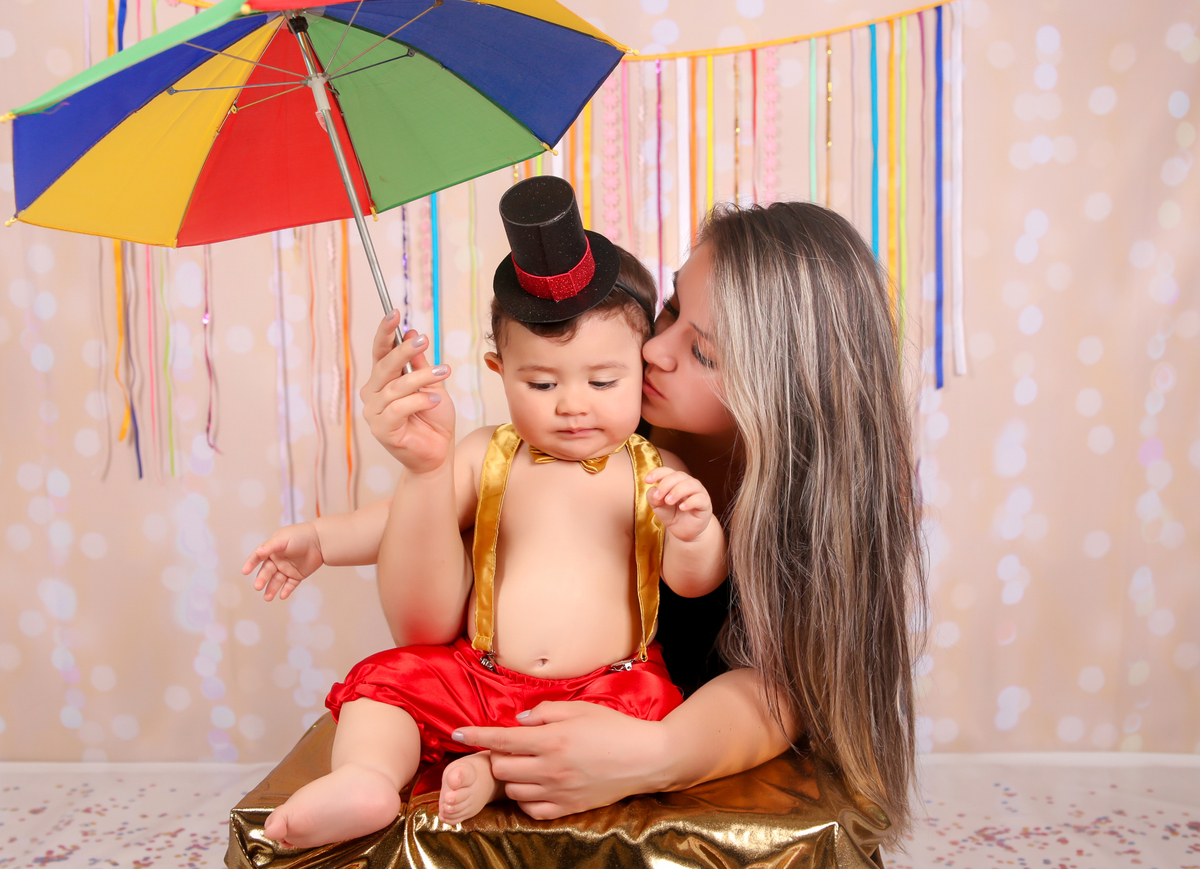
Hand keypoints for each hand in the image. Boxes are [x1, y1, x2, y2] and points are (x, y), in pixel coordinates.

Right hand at [242, 523, 323, 600]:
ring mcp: (287, 568)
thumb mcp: (283, 539)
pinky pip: (290, 584)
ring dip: (272, 588)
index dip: (251, 563)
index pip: (258, 557)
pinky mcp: (297, 575)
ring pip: (277, 580)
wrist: (321, 541)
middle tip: (258, 587)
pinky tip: (282, 596)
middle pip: (267, 571)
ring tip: (268, 597)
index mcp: (272, 549)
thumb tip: (258, 552)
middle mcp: (278, 560)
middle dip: (262, 579)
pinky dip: (286, 590)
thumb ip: (270, 547)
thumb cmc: (301, 535)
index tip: (245, 571)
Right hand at [360, 311, 455, 472]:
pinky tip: (436, 399)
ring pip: (396, 387)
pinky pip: (399, 408)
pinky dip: (420, 401)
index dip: (385, 332)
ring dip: (422, 377)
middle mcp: (373, 394)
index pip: (380, 352)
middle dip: (404, 351)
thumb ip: (419, 363)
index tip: (395, 313)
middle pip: (384, 366)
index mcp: (382, 381)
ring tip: (444, 373)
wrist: (438, 454)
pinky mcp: (381, 429)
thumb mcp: (431, 385)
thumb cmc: (434, 420)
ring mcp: (373, 413)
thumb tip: (411, 333)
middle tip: (423, 339)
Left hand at [452, 701, 668, 818]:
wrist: (645, 759)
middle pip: (502, 768)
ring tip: (526, 765)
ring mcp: (558, 791)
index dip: (476, 735)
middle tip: (510, 747)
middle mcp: (550, 768)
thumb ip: (544, 712)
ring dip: (512, 777)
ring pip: (513, 790)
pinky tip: (536, 785)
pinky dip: (526, 798)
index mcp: (552, 739)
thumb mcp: (579, 708)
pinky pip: (531, 809)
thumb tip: (519, 721)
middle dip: (498, 756)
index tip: (458, 734)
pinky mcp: (567, 808)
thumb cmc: (613, 728)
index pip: (502, 739)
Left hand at [645, 468, 713, 541]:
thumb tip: (653, 491)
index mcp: (675, 481)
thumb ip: (653, 497)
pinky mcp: (705, 503)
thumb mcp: (658, 507)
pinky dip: (690, 502)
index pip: (667, 471)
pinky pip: (700, 498)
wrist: (685, 531)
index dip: (657, 473)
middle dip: (665, 484)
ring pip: (690, 484)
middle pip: (678, 475)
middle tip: (658, 497)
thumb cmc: (673, 515)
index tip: (647, 481)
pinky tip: (682, 508)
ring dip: (677, 491)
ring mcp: (698, 492)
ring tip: (668, 501)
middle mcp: (687, 483)